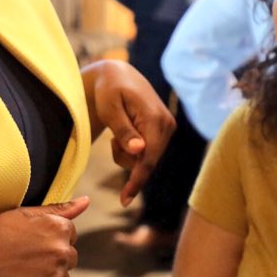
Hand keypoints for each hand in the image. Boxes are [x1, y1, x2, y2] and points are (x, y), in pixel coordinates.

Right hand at [0, 197, 89, 276]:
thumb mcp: (22, 215)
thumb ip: (58, 209)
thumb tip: (86, 201)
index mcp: (59, 230)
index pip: (69, 235)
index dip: (47, 238)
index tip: (28, 243)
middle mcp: (63, 255)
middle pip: (68, 259)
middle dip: (50, 259)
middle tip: (20, 259)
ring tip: (17, 274)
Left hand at [82, 60, 175, 205]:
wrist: (117, 76)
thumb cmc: (108, 91)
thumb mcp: (109, 109)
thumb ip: (124, 130)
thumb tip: (140, 151)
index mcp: (155, 118)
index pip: (148, 158)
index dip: (136, 181)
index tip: (124, 200)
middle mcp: (167, 124)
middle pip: (147, 162)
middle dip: (126, 160)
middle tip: (112, 141)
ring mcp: (168, 128)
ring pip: (147, 160)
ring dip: (128, 155)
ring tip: (118, 133)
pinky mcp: (165, 131)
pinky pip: (148, 153)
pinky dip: (133, 150)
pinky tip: (127, 133)